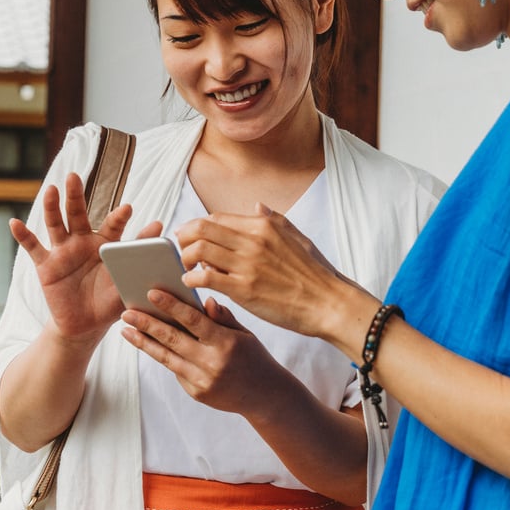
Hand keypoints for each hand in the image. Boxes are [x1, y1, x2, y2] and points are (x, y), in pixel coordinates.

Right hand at [10, 172, 162, 343]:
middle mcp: (82, 241)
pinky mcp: (46, 265)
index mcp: (106, 244)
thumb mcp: (126, 279)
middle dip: (76, 196)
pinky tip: (14, 223)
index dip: (119, 218)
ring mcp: (62, 251)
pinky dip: (23, 236)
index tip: (128, 209)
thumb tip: (160, 225)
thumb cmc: (109, 301)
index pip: (113, 226)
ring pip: (55, 225)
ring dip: (51, 207)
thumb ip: (139, 251)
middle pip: (78, 214)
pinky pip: (33, 248)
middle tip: (74, 177)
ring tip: (51, 190)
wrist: (84, 326)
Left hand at [120, 291, 284, 417]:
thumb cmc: (254, 357)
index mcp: (226, 343)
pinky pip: (175, 370)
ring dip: (143, 342)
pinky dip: (163, 356)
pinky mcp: (196, 393)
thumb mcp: (245, 333)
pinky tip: (149, 344)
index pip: (193, 320)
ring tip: (126, 330)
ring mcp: (202, 381)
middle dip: (146, 324)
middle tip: (127, 312)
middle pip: (172, 340)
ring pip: (166, 358)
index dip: (171, 306)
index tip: (152, 293)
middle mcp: (212, 364)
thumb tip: (204, 300)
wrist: (265, 397)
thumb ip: (223, 317)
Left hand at [174, 204, 367, 339]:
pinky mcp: (244, 289)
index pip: (217, 218)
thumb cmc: (316, 273)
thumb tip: (256, 206)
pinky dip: (193, 278)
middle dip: (184, 238)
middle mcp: (253, 240)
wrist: (329, 303)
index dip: (197, 226)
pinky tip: (192, 283)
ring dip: (186, 258)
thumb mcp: (297, 237)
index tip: (190, 236)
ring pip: (200, 250)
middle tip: (181, 250)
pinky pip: (207, 277)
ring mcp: (248, 264)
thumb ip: (273, 219)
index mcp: (264, 225)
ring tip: (187, 267)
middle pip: (202, 229)